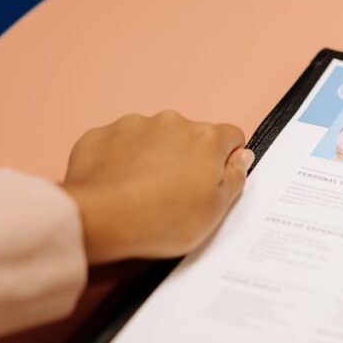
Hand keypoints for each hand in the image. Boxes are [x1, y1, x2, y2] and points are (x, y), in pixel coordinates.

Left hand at [62, 110, 252, 264]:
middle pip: (190, 136)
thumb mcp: (216, 211)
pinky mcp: (102, 134)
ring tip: (142, 193)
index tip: (213, 182)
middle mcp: (173, 122)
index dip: (225, 161)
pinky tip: (117, 187)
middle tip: (175, 194)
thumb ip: (235, 178)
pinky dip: (120, 160)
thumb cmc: (163, 219)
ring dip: (153, 157)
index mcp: (207, 138)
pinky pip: (118, 144)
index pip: (231, 137)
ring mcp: (134, 125)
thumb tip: (240, 157)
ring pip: (153, 138)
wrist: (101, 218)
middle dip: (187, 158)